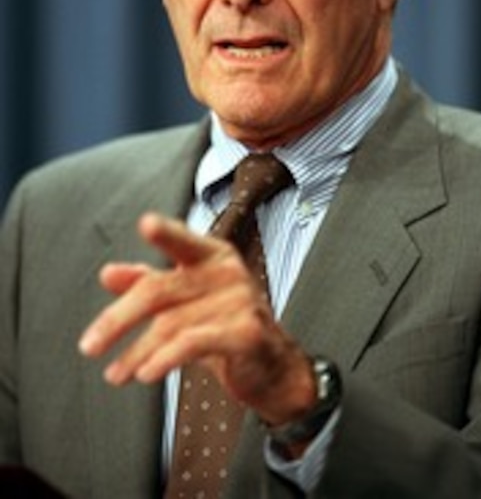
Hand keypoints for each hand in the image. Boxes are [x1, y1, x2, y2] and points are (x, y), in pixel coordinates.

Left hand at [79, 212, 314, 425]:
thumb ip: (147, 282)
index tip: (146, 224)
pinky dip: (164, 359)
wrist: (272, 368)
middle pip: (158, 290)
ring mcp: (241, 300)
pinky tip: (145, 373)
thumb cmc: (223, 325)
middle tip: (89, 346)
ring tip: (114, 374)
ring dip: (136, 353)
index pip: (182, 240)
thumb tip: (108, 273)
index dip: (165, 232)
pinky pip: (195, 344)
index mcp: (211, 254)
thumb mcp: (184, 301)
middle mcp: (227, 271)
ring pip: (170, 324)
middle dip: (118, 319)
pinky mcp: (247, 333)